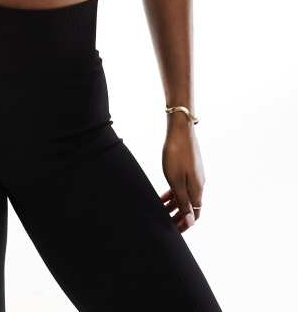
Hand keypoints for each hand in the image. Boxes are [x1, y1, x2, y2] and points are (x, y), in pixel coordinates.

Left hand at [161, 114, 204, 232]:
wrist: (180, 128)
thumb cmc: (176, 154)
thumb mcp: (175, 180)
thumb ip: (183, 200)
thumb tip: (191, 221)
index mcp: (197, 189)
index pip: (194, 214)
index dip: (185, 224)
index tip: (173, 231)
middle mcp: (199, 183)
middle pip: (191, 206)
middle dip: (179, 217)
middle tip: (165, 223)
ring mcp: (195, 174)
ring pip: (185, 196)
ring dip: (175, 205)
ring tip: (161, 210)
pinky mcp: (189, 167)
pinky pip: (182, 185)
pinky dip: (174, 193)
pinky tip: (163, 195)